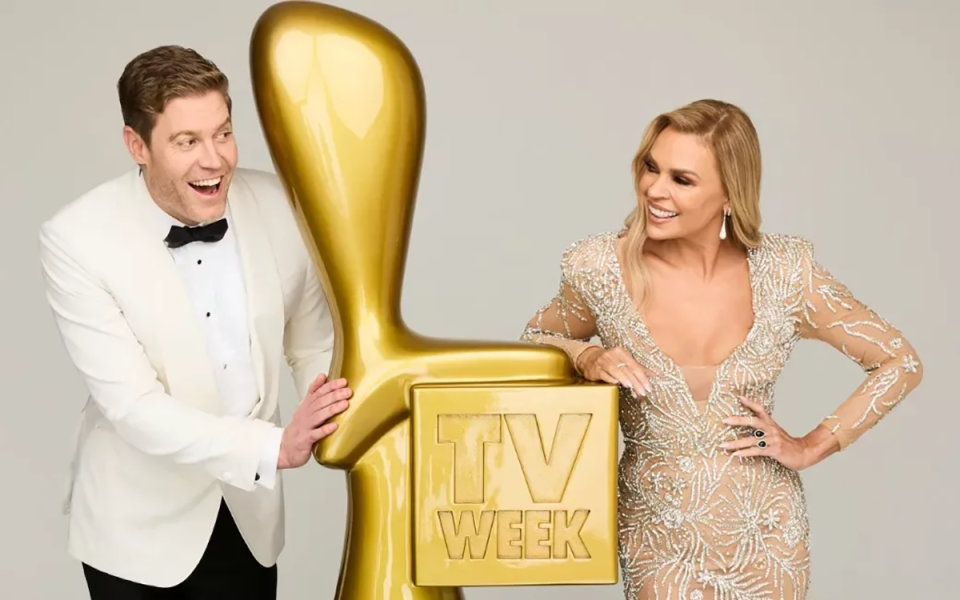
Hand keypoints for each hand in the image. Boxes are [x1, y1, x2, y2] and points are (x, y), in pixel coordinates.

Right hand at [278, 374, 351, 469]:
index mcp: (306, 405)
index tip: (343, 382)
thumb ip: (314, 391)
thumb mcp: (305, 407)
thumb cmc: (299, 426)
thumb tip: (323, 375)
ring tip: (345, 404)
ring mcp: (305, 426)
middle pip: (320, 402)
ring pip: (319, 416)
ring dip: (332, 409)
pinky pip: (316, 434)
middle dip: (334, 395)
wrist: (285, 447)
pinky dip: (324, 430)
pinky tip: (334, 426)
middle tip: (347, 392)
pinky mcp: (306, 440)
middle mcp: (306, 414)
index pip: (318, 392)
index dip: (330, 386)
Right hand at [576, 346, 651, 395]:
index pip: (635, 365)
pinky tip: (616, 384)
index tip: (649, 387)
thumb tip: (657, 373)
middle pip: (627, 369)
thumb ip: (638, 368)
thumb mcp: (624, 361)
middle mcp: (613, 355)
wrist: (589, 358)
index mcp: (622, 352)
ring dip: (624, 378)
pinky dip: (611, 379)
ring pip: (616, 370)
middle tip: (643, 391)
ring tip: (631, 386)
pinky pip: (604, 374)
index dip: (643, 376)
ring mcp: (603, 362)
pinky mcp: (596, 370)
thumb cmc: (610, 361)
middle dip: (636, 381)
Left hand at [720, 397, 836, 470]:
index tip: (739, 398)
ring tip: (723, 445)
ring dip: (736, 443)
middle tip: (724, 420)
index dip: (750, 403)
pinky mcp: (774, 450)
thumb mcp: (776, 433)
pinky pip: (756, 451)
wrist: (804, 453)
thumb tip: (751, 427)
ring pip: (751, 440)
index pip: (760, 410)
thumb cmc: (787, 444)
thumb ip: (765, 429)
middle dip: (738, 420)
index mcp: (771, 424)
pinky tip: (736, 454)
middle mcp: (771, 430)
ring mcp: (772, 440)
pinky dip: (745, 452)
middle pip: (753, 421)